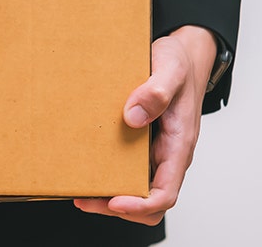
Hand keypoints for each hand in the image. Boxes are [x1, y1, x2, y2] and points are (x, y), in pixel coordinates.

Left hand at [74, 25, 218, 225]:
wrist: (183, 55)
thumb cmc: (180, 63)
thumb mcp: (170, 69)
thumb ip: (156, 91)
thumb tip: (133, 118)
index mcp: (179, 145)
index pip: (165, 193)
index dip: (140, 205)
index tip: (113, 201)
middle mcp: (168, 154)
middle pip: (148, 200)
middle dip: (117, 207)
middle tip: (83, 199)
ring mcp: (155, 150)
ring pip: (136, 187)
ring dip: (109, 194)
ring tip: (78, 189)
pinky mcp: (143, 142)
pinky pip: (127, 167)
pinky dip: (108, 173)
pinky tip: (85, 164)